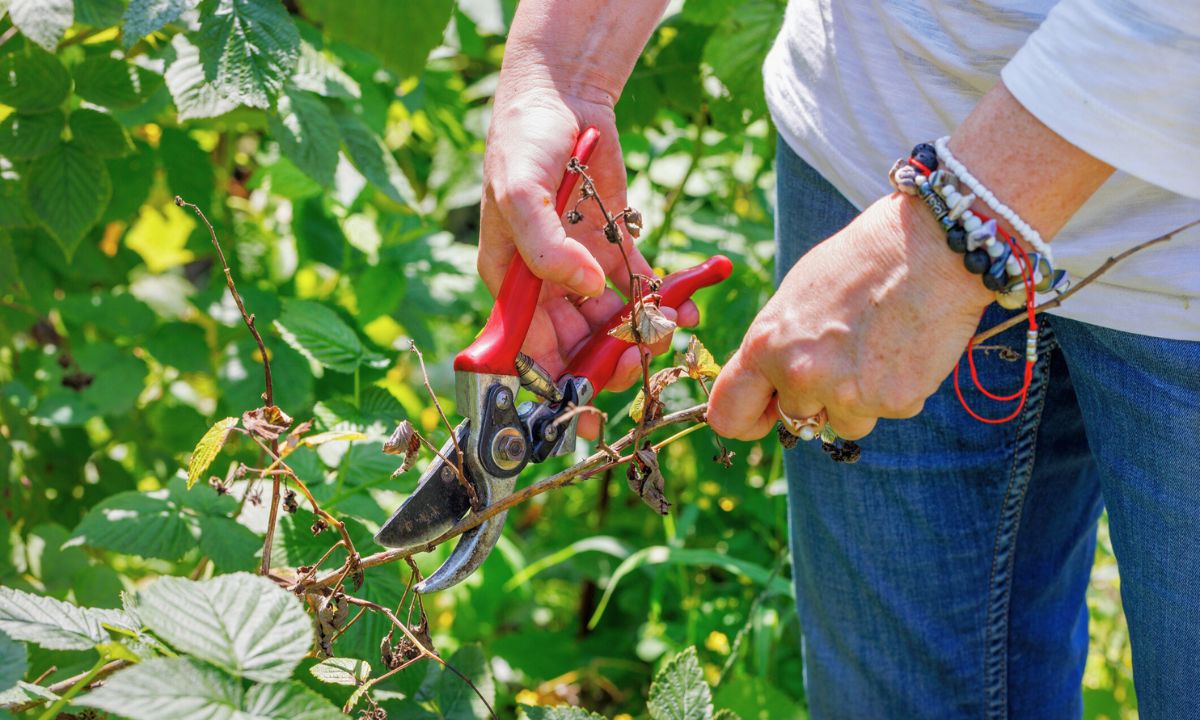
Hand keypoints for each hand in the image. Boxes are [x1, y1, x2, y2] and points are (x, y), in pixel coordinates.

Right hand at [478, 81, 696, 436]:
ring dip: (641, 334)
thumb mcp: (520, 191)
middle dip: (608, 362)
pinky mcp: (613, 249)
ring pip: (612, 323)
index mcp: (512, 283)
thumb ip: (545, 247)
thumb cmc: (525, 141)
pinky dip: (662, 301)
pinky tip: (686, 306)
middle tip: (642, 362)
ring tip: (673, 329)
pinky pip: (638, 289)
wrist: (563, 93)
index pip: (526, 351)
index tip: (579, 415)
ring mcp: (581, 269)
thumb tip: (583, 291)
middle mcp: (546, 285)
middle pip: (575, 346)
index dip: (550, 387)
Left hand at [707, 193, 994, 440]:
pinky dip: (895, 389)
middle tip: (841, 360)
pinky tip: (903, 346)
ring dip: (858, 398)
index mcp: (765, 345)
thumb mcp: (796, 298)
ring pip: (845, 423)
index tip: (764, 414)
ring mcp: (848, 394)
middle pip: (796, 420)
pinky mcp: (895, 402)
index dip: (746, 419)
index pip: (728, 413)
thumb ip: (777, 347)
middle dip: (814, 400)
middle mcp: (801, 376)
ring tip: (877, 346)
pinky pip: (886, 411)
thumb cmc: (859, 262)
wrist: (929, 245)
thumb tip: (771, 386)